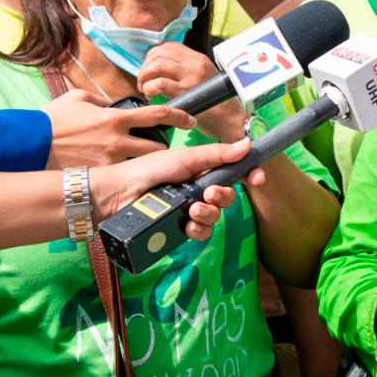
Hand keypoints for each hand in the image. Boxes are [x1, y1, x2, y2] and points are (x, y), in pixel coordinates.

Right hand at [43, 89, 196, 168]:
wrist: (27, 145)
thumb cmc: (51, 120)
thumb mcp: (78, 100)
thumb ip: (101, 102)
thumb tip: (113, 105)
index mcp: (115, 118)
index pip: (158, 115)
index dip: (179, 117)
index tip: (190, 120)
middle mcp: (117, 141)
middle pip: (158, 147)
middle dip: (165, 149)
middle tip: (164, 150)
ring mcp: (109, 162)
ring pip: (143, 166)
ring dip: (148, 166)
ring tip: (146, 168)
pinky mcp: (99, 178)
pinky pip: (123, 179)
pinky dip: (128, 179)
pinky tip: (127, 182)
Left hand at [91, 138, 265, 240]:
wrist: (118, 194)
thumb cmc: (147, 170)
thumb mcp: (185, 158)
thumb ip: (217, 154)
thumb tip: (248, 143)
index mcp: (200, 171)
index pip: (232, 174)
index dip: (248, 176)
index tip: (257, 178)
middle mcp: (196, 191)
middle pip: (227, 197)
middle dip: (224, 196)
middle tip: (209, 194)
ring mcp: (187, 211)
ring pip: (215, 216)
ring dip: (209, 213)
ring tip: (192, 210)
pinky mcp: (178, 229)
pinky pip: (200, 233)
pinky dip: (198, 229)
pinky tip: (187, 224)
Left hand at [137, 42, 246, 142]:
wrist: (232, 119)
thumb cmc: (218, 104)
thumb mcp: (205, 80)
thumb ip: (188, 72)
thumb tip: (164, 71)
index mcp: (199, 59)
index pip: (169, 46)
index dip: (153, 56)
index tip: (150, 70)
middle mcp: (195, 64)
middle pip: (159, 53)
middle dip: (145, 66)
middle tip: (145, 81)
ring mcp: (191, 77)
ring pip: (156, 65)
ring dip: (144, 76)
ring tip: (146, 89)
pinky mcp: (186, 92)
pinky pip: (159, 84)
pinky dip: (149, 89)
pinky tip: (151, 97)